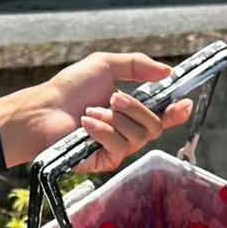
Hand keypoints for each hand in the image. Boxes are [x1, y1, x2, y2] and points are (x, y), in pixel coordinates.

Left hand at [0, 52, 193, 173]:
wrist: (42, 110)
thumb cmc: (69, 89)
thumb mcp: (105, 66)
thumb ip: (137, 65)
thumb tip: (167, 72)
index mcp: (131, 112)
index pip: (163, 116)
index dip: (178, 112)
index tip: (184, 103)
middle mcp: (128, 132)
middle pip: (156, 127)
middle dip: (138, 109)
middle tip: (114, 99)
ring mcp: (117, 149)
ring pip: (140, 137)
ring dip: (115, 119)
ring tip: (91, 112)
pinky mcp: (105, 162)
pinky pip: (120, 147)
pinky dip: (103, 131)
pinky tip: (86, 124)